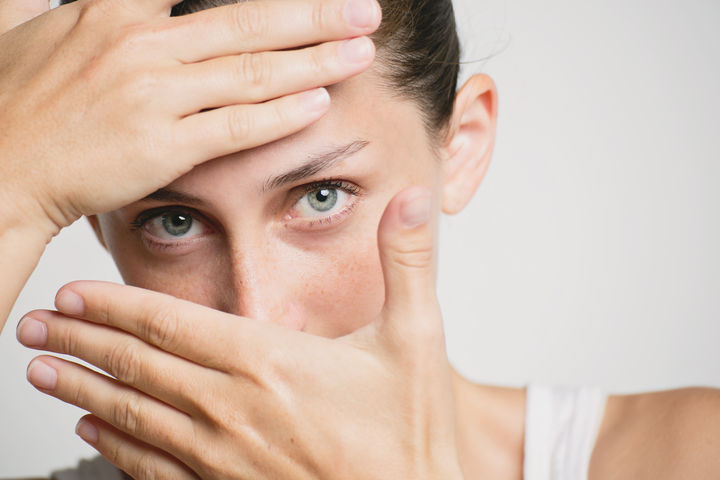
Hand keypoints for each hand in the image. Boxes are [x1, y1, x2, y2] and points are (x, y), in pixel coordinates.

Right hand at [0, 0, 378, 233]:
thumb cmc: (17, 106)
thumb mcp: (38, 32)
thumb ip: (82, 8)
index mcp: (116, 11)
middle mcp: (141, 44)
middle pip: (248, 21)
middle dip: (314, 14)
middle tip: (363, 9)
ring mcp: (154, 95)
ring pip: (252, 72)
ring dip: (314, 59)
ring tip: (361, 50)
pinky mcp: (161, 146)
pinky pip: (235, 126)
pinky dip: (280, 112)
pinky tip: (318, 101)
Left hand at [18, 187, 463, 479]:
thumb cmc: (412, 432)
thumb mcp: (418, 339)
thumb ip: (405, 263)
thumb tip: (411, 199)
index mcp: (272, 363)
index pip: (175, 325)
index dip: (118, 307)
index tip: (73, 293)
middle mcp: (236, 409)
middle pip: (141, 367)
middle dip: (82, 341)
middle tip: (34, 325)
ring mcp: (226, 457)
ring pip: (136, 416)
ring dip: (84, 388)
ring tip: (43, 370)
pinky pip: (155, 468)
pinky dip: (116, 445)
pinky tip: (93, 430)